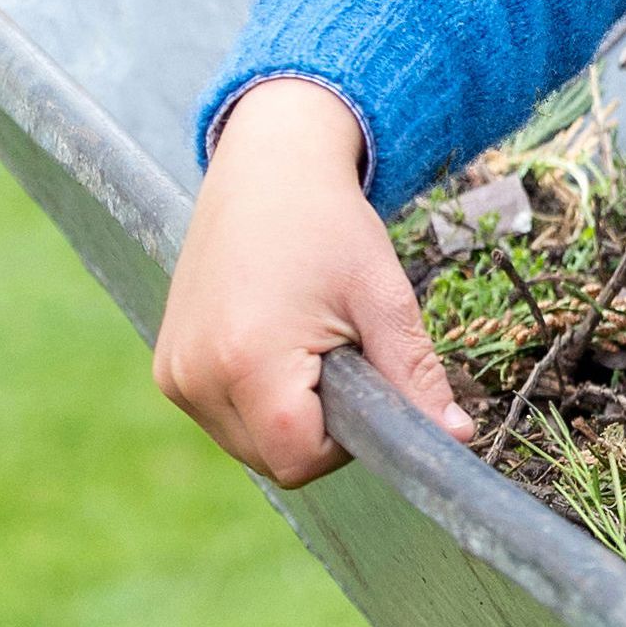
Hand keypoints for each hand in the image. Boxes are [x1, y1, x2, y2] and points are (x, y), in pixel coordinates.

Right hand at [154, 77, 471, 486]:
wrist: (268, 167)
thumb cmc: (330, 224)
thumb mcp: (383, 297)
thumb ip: (415, 376)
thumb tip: (457, 439)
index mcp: (248, 360)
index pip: (300, 459)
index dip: (345, 440)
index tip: (363, 382)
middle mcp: (195, 376)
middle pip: (273, 459)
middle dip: (318, 428)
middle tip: (339, 354)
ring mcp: (173, 374)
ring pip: (248, 444)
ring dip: (287, 416)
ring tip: (305, 343)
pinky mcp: (167, 368)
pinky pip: (223, 418)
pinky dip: (258, 400)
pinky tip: (274, 342)